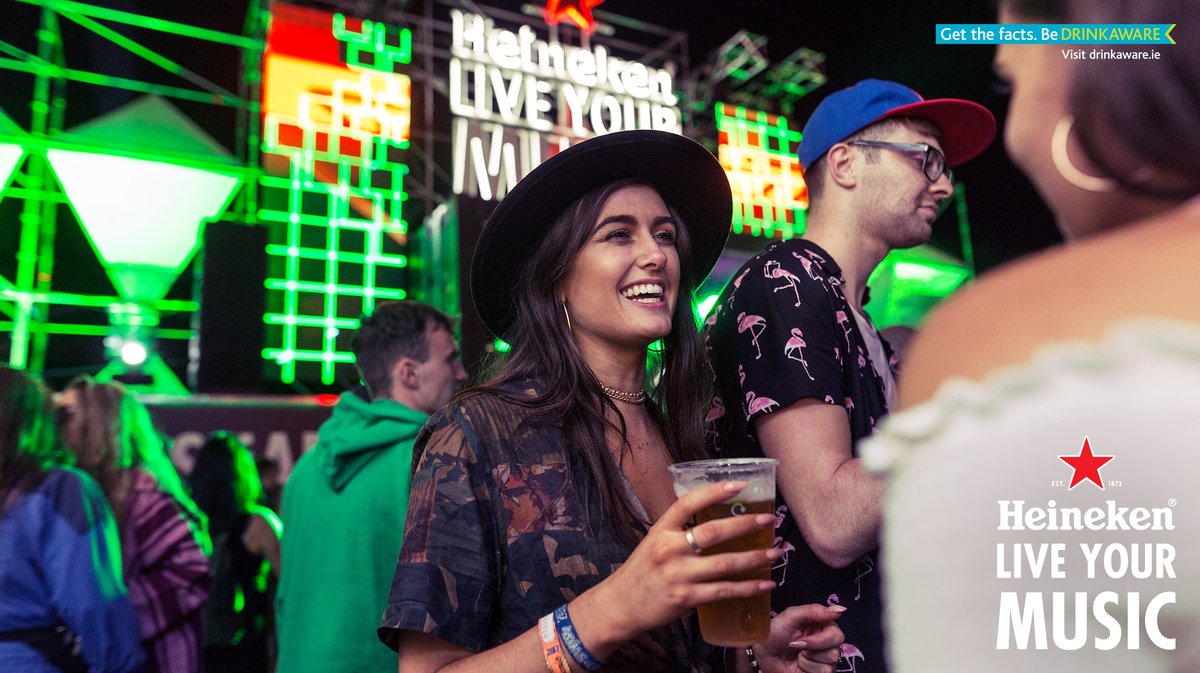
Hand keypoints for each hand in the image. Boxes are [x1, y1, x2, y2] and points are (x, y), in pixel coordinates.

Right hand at [587, 481, 779, 641]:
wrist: (620, 605)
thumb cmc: (641, 572)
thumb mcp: (653, 543)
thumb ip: (679, 532)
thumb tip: (714, 523)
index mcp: (661, 530)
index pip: (688, 503)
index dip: (714, 492)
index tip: (739, 485)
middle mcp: (669, 549)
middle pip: (713, 532)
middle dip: (745, 524)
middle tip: (769, 520)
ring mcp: (678, 575)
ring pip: (724, 564)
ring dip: (754, 558)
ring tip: (775, 552)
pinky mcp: (686, 598)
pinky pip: (724, 591)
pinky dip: (748, 588)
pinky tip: (764, 584)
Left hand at [754, 603, 844, 672]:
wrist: (762, 655)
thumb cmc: (774, 633)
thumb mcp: (791, 616)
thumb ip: (814, 611)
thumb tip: (840, 609)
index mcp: (822, 625)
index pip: (836, 633)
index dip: (822, 638)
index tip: (802, 638)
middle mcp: (826, 642)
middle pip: (836, 649)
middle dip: (813, 648)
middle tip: (796, 645)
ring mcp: (823, 658)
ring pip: (830, 662)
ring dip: (808, 659)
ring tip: (796, 654)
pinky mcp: (819, 671)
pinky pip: (823, 672)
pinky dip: (807, 668)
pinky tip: (798, 664)